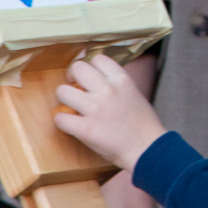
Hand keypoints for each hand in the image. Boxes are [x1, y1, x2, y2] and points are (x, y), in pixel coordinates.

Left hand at [53, 55, 167, 171]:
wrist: (148, 149)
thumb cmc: (143, 124)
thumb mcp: (134, 93)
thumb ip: (116, 83)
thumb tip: (96, 78)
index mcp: (122, 80)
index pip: (97, 58)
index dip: (89, 66)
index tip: (87, 76)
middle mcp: (107, 90)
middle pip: (77, 68)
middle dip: (71, 77)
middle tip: (74, 88)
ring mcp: (95, 109)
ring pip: (62, 91)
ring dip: (64, 100)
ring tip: (71, 108)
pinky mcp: (86, 129)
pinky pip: (60, 119)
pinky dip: (63, 122)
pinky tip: (72, 125)